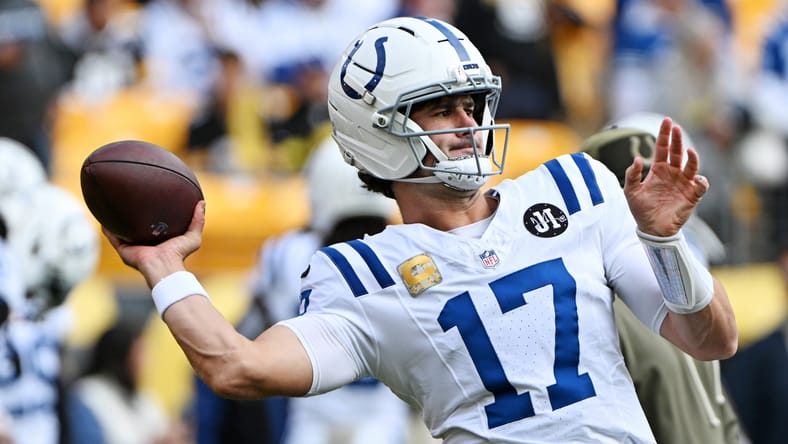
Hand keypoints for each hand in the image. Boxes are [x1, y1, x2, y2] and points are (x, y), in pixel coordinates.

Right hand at [103, 201, 205, 287]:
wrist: (164, 266)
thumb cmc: (179, 254)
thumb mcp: (192, 236)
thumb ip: (198, 220)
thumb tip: (202, 202)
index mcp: (158, 240)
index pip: (153, 226)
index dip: (151, 215)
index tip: (151, 201)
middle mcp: (144, 243)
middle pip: (135, 228)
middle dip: (131, 217)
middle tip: (129, 200)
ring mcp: (132, 246)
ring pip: (121, 231)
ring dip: (116, 221)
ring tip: (112, 206)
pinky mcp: (123, 250)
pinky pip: (112, 237)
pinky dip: (107, 228)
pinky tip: (102, 217)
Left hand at [623, 117, 707, 236]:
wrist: (651, 229)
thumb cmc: (641, 209)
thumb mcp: (630, 191)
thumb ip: (631, 175)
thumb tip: (636, 159)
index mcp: (659, 170)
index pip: (662, 148)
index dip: (665, 134)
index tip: (667, 121)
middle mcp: (673, 173)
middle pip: (677, 152)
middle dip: (677, 140)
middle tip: (676, 128)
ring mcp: (683, 183)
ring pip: (691, 166)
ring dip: (692, 158)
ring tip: (689, 151)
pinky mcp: (692, 196)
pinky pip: (701, 186)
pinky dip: (701, 181)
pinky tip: (697, 179)